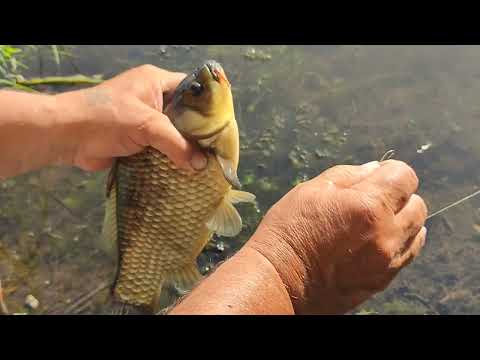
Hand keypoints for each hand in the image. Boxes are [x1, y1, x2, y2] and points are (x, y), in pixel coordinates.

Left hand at [56, 64, 206, 171]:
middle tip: (217, 150)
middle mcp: (153, 100)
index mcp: (156, 83)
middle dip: (199, 134)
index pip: (192, 89)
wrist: (66, 137)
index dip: (208, 106)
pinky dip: (171, 160)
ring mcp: (145, 122)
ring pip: (174, 135)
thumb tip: (201, 165)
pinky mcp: (138, 142)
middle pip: (185, 116)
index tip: (224, 126)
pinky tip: (186, 172)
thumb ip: (176, 144)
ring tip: (207, 165)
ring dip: (185, 150)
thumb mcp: (146, 126)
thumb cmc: (105, 119)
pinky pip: (161, 150)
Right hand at [246, 160, 427, 313]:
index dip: (391, 170)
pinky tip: (376, 240)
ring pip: (417, 231)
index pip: (405, 176)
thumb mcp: (311, 190)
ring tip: (374, 221)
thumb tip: (373, 169)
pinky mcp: (382, 280)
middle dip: (399, 196)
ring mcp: (387, 261)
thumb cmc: (289, 231)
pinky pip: (407, 255)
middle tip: (373, 198)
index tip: (377, 175)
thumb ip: (347, 175)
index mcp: (368, 206)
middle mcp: (386, 235)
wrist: (280, 280)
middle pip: (418, 204)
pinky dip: (398, 243)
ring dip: (402, 220)